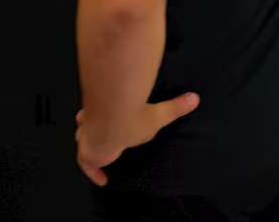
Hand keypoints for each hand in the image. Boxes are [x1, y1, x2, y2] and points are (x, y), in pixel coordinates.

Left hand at [74, 93, 199, 186]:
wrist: (111, 121)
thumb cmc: (133, 117)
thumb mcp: (158, 115)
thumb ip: (175, 107)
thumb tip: (195, 98)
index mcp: (112, 114)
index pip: (105, 114)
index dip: (107, 118)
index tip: (111, 121)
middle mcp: (97, 122)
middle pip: (89, 125)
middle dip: (92, 128)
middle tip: (100, 135)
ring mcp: (88, 136)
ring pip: (84, 139)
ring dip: (91, 144)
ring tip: (101, 153)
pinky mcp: (87, 152)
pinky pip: (86, 164)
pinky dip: (93, 172)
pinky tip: (102, 180)